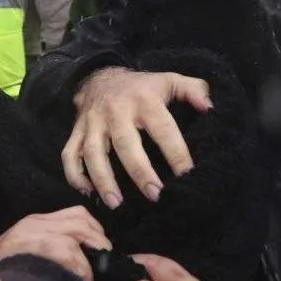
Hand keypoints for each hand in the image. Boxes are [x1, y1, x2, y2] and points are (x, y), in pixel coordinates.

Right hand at [0, 207, 109, 280]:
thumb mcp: (15, 256)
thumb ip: (43, 252)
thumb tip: (76, 263)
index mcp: (31, 223)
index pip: (74, 215)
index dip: (93, 232)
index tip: (99, 252)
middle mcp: (35, 223)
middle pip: (82, 220)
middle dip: (99, 243)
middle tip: (105, 268)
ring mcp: (39, 235)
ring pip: (83, 234)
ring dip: (94, 261)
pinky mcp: (43, 251)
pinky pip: (76, 259)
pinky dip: (86, 278)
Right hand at [62, 68, 212, 207]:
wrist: (100, 76)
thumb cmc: (142, 87)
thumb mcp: (169, 80)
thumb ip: (194, 90)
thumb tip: (210, 107)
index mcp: (144, 101)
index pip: (163, 129)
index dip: (176, 152)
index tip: (187, 175)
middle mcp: (116, 112)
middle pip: (126, 144)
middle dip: (139, 172)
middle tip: (155, 196)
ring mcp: (93, 123)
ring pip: (93, 153)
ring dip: (103, 180)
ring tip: (116, 204)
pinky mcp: (77, 132)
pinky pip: (70, 155)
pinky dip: (75, 175)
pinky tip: (88, 193)